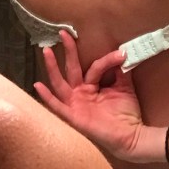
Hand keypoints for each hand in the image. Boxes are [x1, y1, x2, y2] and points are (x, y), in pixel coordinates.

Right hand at [34, 30, 144, 160]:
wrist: (131, 135)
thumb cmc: (126, 113)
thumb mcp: (124, 87)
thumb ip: (120, 71)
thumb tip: (122, 52)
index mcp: (91, 86)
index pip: (94, 67)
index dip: (107, 59)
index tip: (122, 53)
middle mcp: (80, 93)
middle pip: (71, 69)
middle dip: (67, 51)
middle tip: (63, 32)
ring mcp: (75, 104)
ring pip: (60, 83)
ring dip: (52, 67)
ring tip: (46, 51)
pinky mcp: (73, 116)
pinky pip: (57, 106)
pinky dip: (47, 97)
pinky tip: (37, 85)